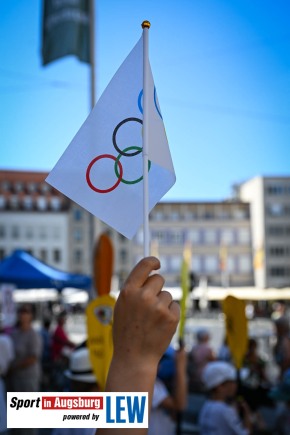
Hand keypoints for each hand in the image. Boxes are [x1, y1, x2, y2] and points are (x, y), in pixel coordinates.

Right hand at [112, 256, 179, 378]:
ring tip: (152, 320)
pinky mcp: (171, 317)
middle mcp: (143, 296)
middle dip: (156, 288)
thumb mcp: (122, 306)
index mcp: (128, 291)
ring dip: (162, 304)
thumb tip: (149, 272)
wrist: (134, 358)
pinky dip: (170, 314)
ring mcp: (158, 307)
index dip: (152, 262)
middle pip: (158, 279)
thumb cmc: (126, 331)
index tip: (157, 264)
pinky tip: (160, 325)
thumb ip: (134, 289)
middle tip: (150, 304)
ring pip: (167, 295)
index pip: (144, 265)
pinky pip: (174, 306)